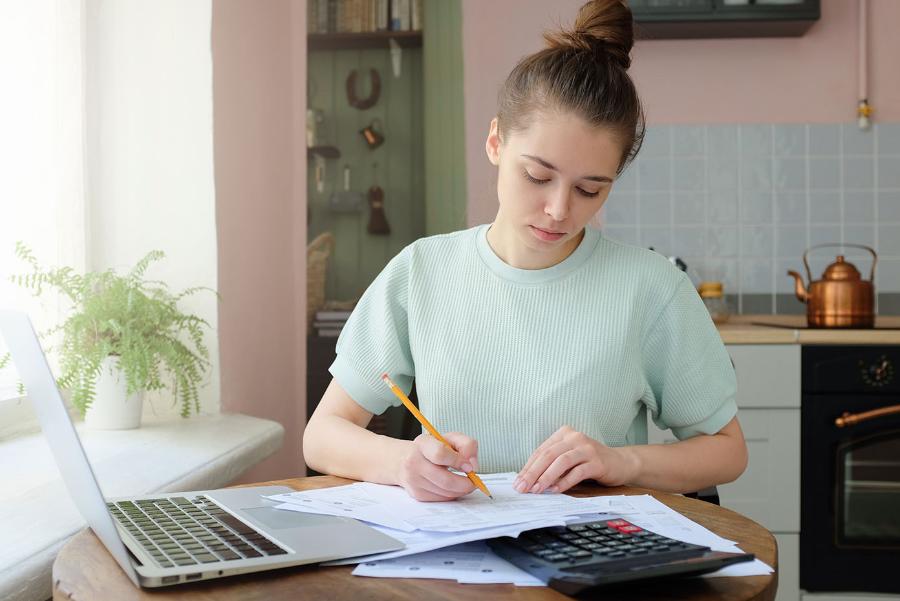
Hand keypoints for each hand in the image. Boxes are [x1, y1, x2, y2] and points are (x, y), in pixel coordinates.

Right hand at [397, 432, 478, 501]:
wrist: (403, 460)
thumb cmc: (430, 449)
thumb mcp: (449, 439)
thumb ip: (466, 445)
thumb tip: (472, 465)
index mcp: (423, 444)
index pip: (440, 454)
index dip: (458, 461)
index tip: (469, 467)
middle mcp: (414, 462)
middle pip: (445, 480)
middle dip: (465, 484)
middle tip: (474, 481)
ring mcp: (413, 480)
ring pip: (445, 492)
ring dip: (461, 490)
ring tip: (465, 483)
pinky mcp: (416, 494)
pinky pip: (441, 498)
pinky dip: (452, 494)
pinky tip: (453, 487)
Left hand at [514, 426, 639, 493]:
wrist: (621, 463)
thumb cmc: (590, 462)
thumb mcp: (569, 458)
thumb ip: (552, 464)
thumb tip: (529, 480)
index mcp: (564, 434)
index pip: (541, 451)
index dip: (528, 467)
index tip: (518, 481)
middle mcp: (575, 438)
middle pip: (548, 455)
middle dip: (533, 473)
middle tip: (523, 487)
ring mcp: (587, 448)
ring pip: (561, 462)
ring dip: (546, 477)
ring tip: (536, 490)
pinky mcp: (597, 461)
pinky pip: (577, 472)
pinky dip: (564, 482)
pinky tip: (555, 490)